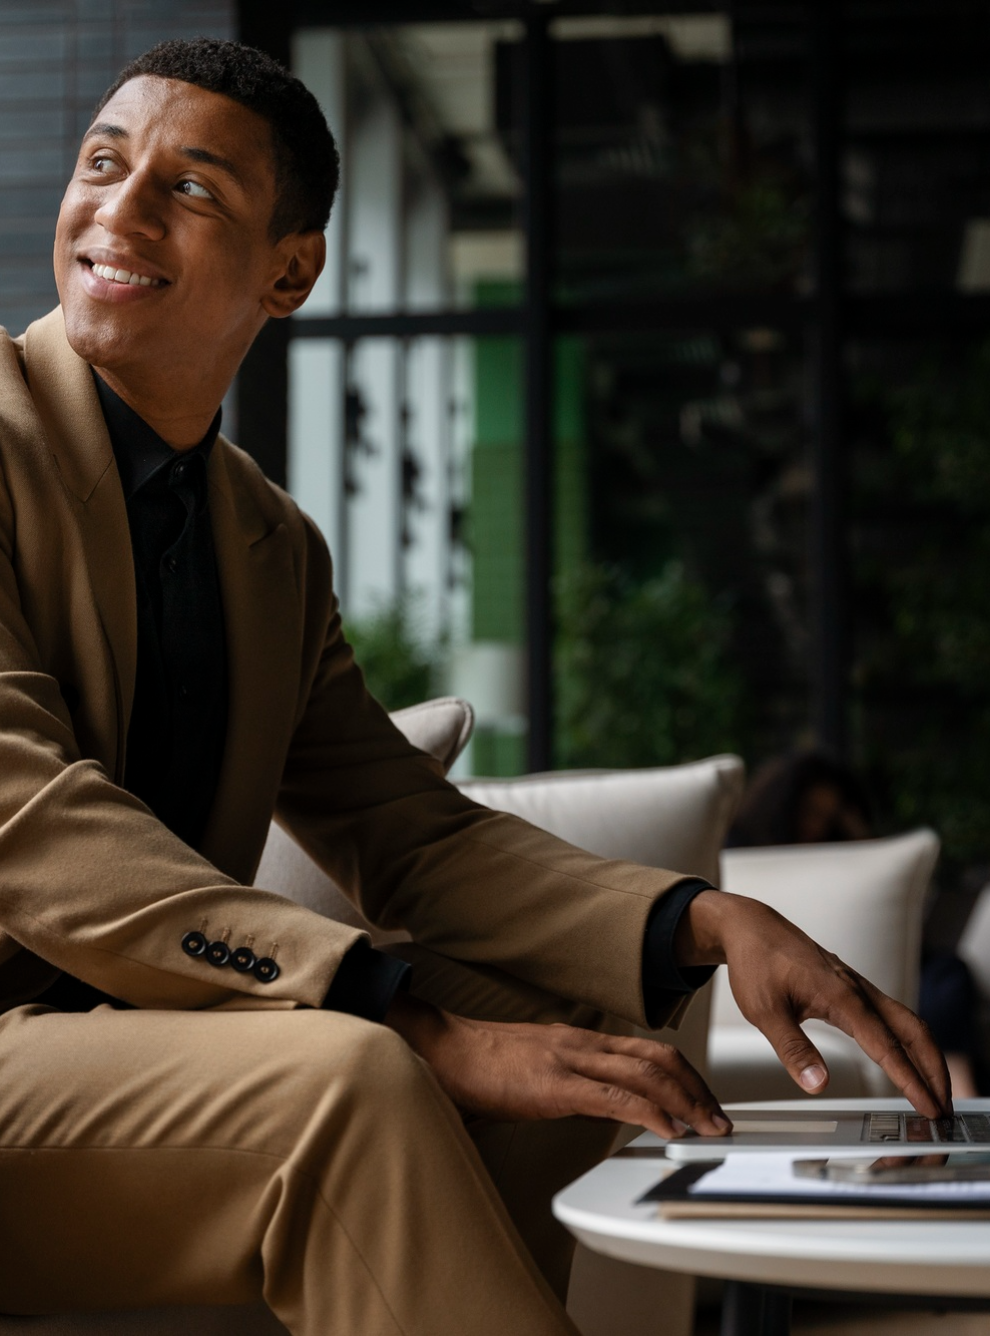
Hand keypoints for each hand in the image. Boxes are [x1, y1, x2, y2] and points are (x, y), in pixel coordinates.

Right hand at [385, 991, 732, 1138]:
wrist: (443, 1049)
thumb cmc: (480, 1064)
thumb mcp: (537, 1070)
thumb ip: (571, 1085)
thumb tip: (600, 1108)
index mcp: (580, 1040)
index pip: (648, 1051)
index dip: (686, 1076)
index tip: (705, 1102)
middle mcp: (582, 1043)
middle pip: (659, 1057)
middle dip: (697, 1089)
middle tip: (720, 1119)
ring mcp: (570, 1060)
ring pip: (645, 1072)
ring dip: (686, 1102)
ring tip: (706, 1128)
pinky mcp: (554, 1085)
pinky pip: (613, 1097)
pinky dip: (649, 1112)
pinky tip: (667, 1130)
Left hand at [676, 890, 951, 1117]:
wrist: (752, 928)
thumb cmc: (757, 962)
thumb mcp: (764, 1010)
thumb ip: (792, 1048)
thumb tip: (818, 1084)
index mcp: (841, 996)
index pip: (886, 1045)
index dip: (910, 1079)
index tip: (928, 1106)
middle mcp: (858, 990)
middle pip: (914, 1032)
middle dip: (935, 1071)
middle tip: (944, 1109)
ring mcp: (858, 989)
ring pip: (908, 1023)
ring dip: (927, 1057)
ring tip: (936, 1092)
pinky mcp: (853, 990)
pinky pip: (893, 1017)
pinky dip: (910, 1044)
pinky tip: (908, 1061)